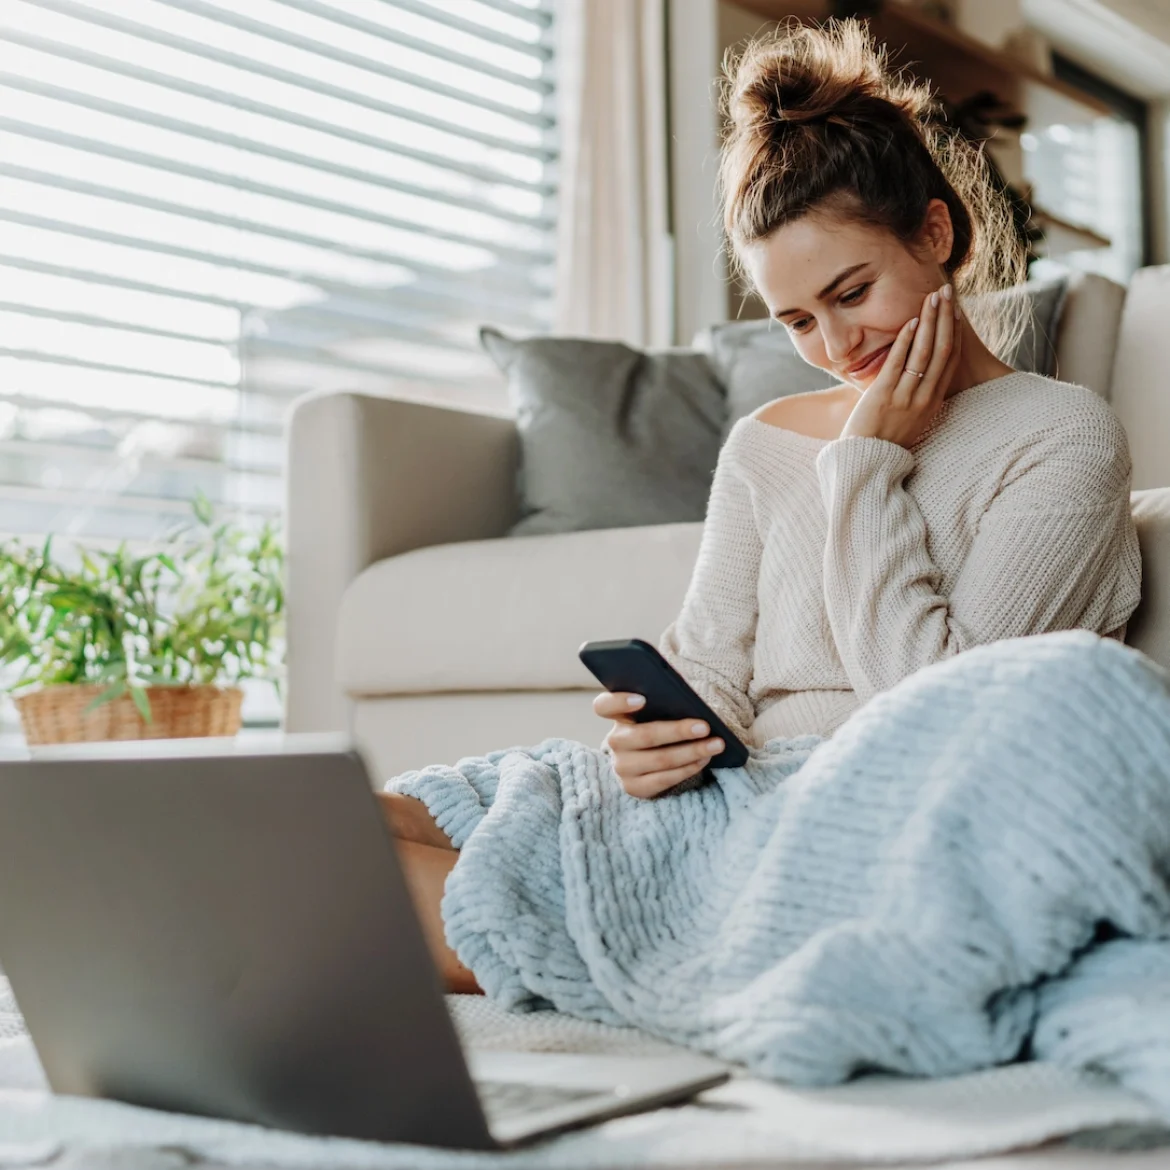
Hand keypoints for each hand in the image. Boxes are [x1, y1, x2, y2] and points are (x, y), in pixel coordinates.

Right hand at [594, 691, 723, 798]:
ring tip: (716, 744)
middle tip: (704, 726)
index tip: (643, 699)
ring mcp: (621, 767)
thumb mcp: (654, 712)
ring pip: (659, 760)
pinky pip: (664, 779)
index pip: (604, 705)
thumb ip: (663, 701)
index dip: (620, 701)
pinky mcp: (633, 787)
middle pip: (643, 735)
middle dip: (677, 731)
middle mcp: (614, 742)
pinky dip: (688, 768)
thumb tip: (689, 699)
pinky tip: (704, 759)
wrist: (646, 759)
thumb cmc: (657, 725)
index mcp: (617, 715)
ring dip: (692, 752)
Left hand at [839, 283, 962, 447]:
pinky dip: (906, 340)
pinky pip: (899, 363)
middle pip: (942, 350)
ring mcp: (906, 397)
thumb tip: (916, 375)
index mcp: (933, 402)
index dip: (954, 333)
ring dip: (930, 322)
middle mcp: (925, 398)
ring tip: (933, 298)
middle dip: (946, 318)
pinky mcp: (885, 396)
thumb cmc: (884, 441)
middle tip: (948, 292)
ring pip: (924, 353)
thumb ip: (916, 396)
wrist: (866, 462)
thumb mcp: (910, 419)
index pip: (949, 361)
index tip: (955, 311)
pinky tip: (912, 321)